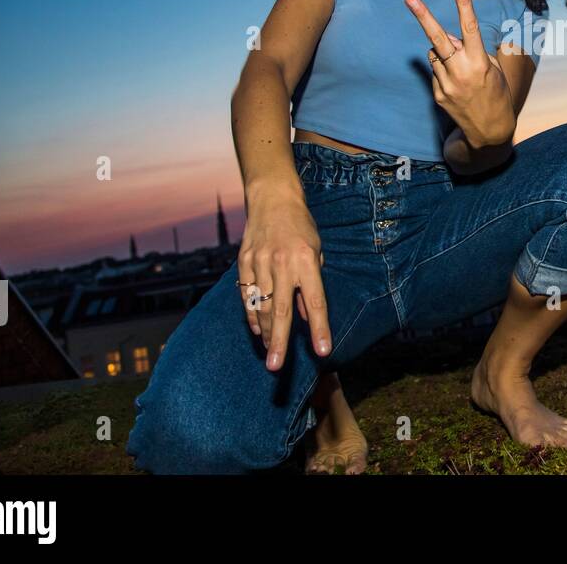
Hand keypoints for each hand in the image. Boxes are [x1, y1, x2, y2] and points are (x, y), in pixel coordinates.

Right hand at [237, 192, 330, 370]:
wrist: (273, 200)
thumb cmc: (301, 228)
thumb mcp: (317, 253)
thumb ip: (311, 286)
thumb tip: (307, 317)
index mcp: (307, 261)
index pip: (316, 302)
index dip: (319, 329)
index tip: (323, 351)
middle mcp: (282, 263)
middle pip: (280, 310)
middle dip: (279, 342)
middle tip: (275, 367)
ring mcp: (260, 263)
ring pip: (260, 306)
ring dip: (264, 332)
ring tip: (269, 351)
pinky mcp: (243, 262)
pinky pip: (246, 295)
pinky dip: (250, 315)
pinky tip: (256, 329)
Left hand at [405, 0, 514, 146]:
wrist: (490, 130)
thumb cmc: (496, 92)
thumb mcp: (492, 68)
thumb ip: (471, 50)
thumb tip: (449, 39)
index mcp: (480, 63)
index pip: (470, 29)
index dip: (464, 6)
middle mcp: (461, 72)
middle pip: (439, 39)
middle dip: (424, 17)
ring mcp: (447, 85)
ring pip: (436, 54)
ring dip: (444, 53)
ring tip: (461, 69)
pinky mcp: (438, 95)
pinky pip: (436, 71)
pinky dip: (444, 70)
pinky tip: (458, 85)